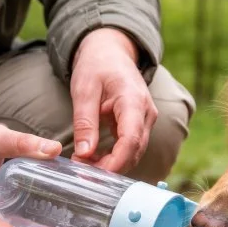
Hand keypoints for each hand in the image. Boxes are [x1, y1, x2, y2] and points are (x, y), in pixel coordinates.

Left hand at [70, 28, 157, 172]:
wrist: (111, 52)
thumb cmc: (97, 66)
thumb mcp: (84, 90)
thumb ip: (85, 123)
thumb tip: (84, 154)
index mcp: (133, 100)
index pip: (131, 139)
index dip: (115, 162)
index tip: (95, 174)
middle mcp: (146, 113)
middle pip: (134, 151)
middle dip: (110, 166)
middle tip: (81, 170)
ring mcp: (146, 120)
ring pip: (134, 152)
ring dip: (111, 164)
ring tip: (83, 163)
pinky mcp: (140, 125)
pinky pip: (131, 147)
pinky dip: (114, 157)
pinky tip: (93, 157)